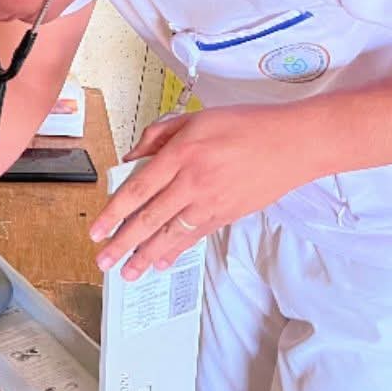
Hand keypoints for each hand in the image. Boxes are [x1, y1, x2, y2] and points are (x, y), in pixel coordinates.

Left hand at [89, 104, 322, 280]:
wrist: (293, 143)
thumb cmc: (245, 125)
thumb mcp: (193, 118)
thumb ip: (157, 136)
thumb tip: (131, 157)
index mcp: (180, 154)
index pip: (138, 189)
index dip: (114, 213)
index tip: (98, 230)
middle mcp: (193, 182)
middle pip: (150, 219)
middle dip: (123, 244)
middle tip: (104, 261)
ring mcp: (212, 202)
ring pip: (171, 234)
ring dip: (147, 256)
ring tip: (129, 272)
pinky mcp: (227, 214)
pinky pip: (195, 236)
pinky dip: (176, 251)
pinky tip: (162, 261)